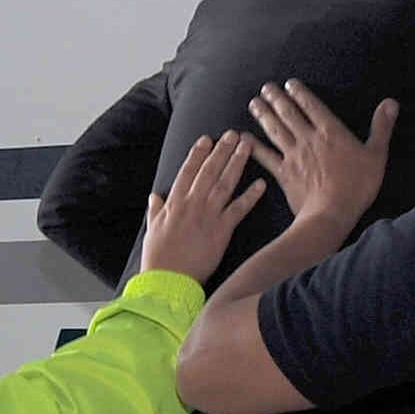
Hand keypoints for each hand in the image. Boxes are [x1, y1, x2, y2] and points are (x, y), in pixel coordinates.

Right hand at [140, 134, 264, 284]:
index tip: (207, 138)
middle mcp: (192, 204)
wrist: (169, 280)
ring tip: (247, 147)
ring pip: (225, 183)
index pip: (188, 171)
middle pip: (209, 171)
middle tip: (233, 134)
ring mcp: (208, 215)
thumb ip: (155, 210)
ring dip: (237, 163)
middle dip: (222, 150)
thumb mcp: (153, 229)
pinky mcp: (222, 230)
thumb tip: (155, 195)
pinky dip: (250, 196)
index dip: (198, 153)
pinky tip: (261, 184)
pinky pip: (239, 209)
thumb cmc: (159, 257)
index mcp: (175, 202)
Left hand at [247, 81, 397, 229]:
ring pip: (274, 130)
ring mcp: (293, 155)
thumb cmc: (357, 186)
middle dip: (276, 98)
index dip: (300, 92)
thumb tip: (391, 103)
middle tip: (265, 88)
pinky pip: (265, 156)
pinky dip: (253, 146)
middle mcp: (308, 138)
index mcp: (331, 131)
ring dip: (263, 115)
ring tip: (254, 103)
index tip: (289, 83)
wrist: (331, 213)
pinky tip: (243, 138)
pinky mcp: (283, 173)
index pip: (312, 105)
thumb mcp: (377, 155)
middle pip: (289, 113)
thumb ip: (381, 127)